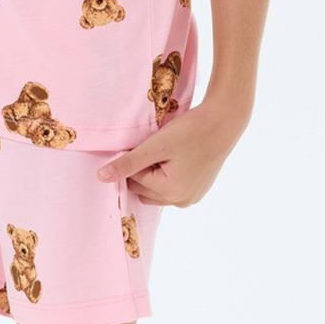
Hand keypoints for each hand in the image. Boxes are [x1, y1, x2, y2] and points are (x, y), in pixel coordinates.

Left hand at [96, 94, 252, 206]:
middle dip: (143, 170)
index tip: (144, 143)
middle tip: (156, 148)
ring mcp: (191, 198)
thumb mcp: (155, 146)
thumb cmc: (190, 131)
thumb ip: (128, 163)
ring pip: (157, 190)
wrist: (223, 122)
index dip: (134, 159)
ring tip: (167, 152)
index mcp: (169, 192)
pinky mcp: (198, 190)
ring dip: (154, 174)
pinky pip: (172, 188)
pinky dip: (168, 175)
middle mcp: (181, 201)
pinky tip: (178, 157)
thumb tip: (100, 178)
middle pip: (144, 189)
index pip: (133, 180)